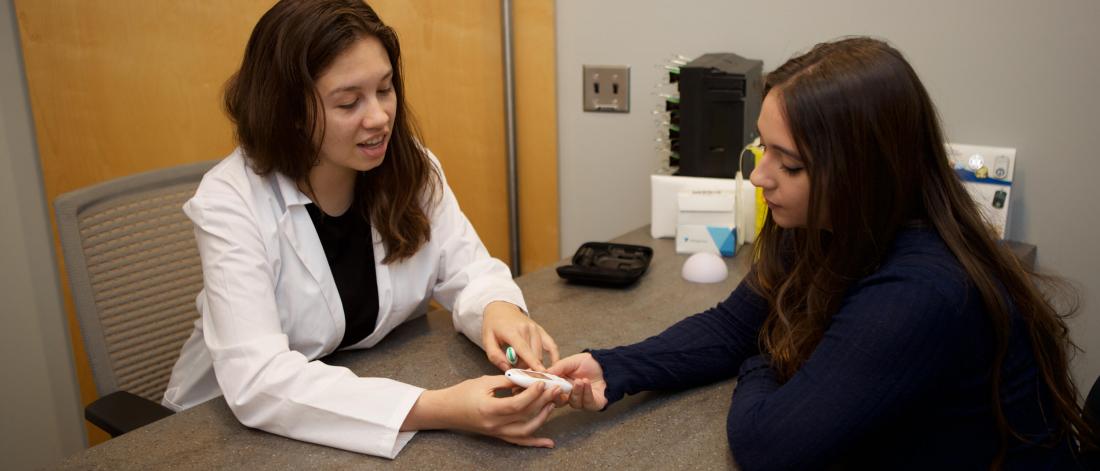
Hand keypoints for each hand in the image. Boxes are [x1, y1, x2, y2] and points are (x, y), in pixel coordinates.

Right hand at [401, 375, 559, 446]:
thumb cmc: (462, 393)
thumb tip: (528, 378)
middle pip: (525, 416)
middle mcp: (495, 424)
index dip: (532, 393)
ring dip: (542, 418)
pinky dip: (534, 442)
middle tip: (555, 389)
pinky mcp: (499, 435)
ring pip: (526, 430)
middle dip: (543, 402)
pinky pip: (519, 441)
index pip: (517, 404)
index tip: (543, 382)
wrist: (446, 411)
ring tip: (552, 404)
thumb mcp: (484, 382)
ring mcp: (497, 432)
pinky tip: (548, 442)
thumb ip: (507, 381)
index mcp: (489, 409)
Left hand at [482, 301, 559, 370]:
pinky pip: (552, 346)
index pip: (524, 349)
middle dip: (524, 367)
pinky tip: (553, 365)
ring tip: (520, 361)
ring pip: (540, 354)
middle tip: (514, 367)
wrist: (501, 309)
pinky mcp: (541, 330)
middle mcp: (527, 328)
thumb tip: (508, 369)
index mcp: (512, 331)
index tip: (540, 373)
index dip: (532, 362)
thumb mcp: (487, 340)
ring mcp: (536, 329)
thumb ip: (495, 356)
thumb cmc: (493, 326)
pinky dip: (554, 356)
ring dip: (532, 363)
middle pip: (532, 356)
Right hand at [547, 353, 607, 410]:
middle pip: (559, 402)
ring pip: (573, 403)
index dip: (547, 389)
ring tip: (579, 381)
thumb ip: (558, 367)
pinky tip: (586, 383)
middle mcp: (570, 395)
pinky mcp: (592, 404)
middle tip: (558, 388)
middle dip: (558, 396)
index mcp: (562, 385)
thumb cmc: (590, 363)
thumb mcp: (571, 362)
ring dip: (576, 392)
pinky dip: (586, 392)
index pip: (551, 391)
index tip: (544, 384)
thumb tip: (544, 373)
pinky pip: (586, 402)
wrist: (608, 365)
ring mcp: (581, 401)